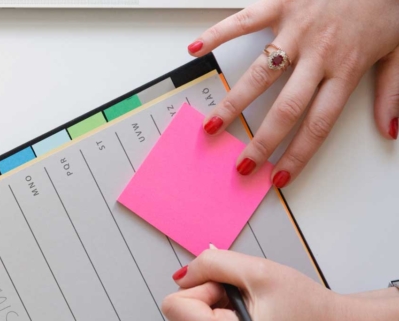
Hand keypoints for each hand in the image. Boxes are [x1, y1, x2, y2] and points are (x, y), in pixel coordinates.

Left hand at [162, 249, 398, 320]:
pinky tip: (244, 313)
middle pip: (180, 310)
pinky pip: (203, 320)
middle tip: (243, 297)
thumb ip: (213, 265)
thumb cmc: (304, 304)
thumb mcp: (259, 272)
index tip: (227, 289)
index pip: (174, 305)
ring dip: (215, 304)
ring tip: (248, 306)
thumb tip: (182, 274)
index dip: (199, 288)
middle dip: (208, 296)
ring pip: (191, 315)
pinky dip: (219, 312)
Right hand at [187, 0, 398, 187]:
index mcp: (346, 68)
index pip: (318, 123)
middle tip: (242, 163)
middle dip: (260, 142)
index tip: (278, 176)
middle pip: (284, 108)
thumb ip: (393, 91)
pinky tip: (196, 49)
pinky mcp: (281, 4)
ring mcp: (295, 29)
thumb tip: (389, 128)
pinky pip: (243, 21)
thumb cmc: (388, 3)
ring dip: (233, 103)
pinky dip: (217, 34)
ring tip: (213, 125)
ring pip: (259, 74)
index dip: (297, 154)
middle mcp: (318, 53)